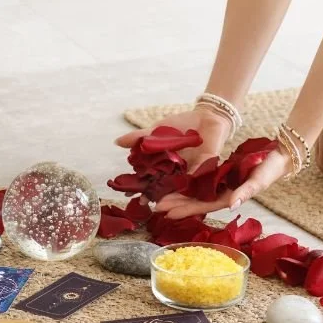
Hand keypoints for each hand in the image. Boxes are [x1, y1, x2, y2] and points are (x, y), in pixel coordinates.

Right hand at [117, 107, 234, 219]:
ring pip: (181, 189)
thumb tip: (117, 142)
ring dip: (173, 200)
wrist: (206, 115)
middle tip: (149, 205)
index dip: (139, 188)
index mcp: (162, 167)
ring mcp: (190, 173)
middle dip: (158, 198)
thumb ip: (139, 137)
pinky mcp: (206, 168)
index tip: (129, 195)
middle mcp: (175, 173)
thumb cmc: (181, 124)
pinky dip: (191, 186)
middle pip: (165, 190)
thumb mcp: (156, 130)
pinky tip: (184, 192)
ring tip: (164, 207)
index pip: (149, 181)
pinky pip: (199, 179)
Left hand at [155, 146, 290, 218]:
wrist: (278, 157)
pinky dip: (185, 183)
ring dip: (177, 195)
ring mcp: (219, 185)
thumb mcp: (259, 180)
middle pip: (194, 201)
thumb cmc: (271, 169)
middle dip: (175, 204)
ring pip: (193, 192)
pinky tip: (171, 183)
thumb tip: (232, 206)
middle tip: (154, 206)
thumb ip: (246, 192)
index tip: (167, 214)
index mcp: (229, 198)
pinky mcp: (217, 175)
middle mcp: (221, 194)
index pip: (203, 206)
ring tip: (158, 197)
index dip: (186, 210)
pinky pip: (198, 181)